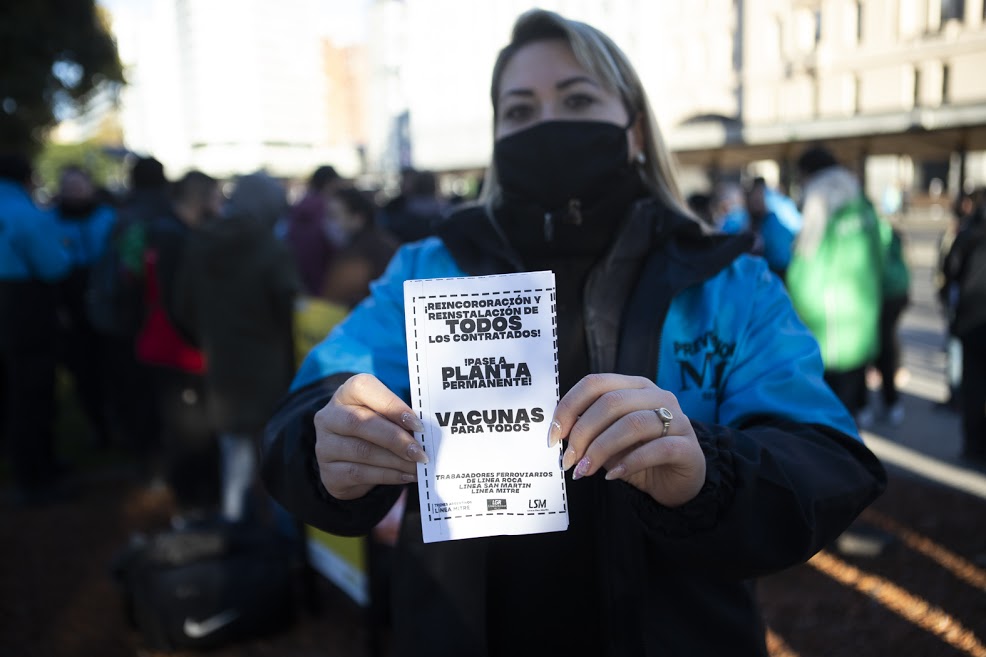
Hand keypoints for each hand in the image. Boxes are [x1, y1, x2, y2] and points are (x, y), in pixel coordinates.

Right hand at [314, 374, 427, 499]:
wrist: (348, 462)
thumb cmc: (374, 430)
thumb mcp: (384, 416)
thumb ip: (399, 418)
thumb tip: (424, 433)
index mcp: (346, 393)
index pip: (363, 388)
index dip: (391, 405)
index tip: (418, 424)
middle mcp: (329, 416)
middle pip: (359, 422)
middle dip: (395, 439)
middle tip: (420, 452)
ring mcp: (325, 445)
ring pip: (361, 451)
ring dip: (395, 460)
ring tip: (417, 466)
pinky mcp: (328, 472)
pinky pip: (359, 474)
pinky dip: (388, 475)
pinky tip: (406, 476)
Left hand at [549, 374, 705, 506]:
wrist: (676, 483)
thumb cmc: (638, 456)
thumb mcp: (609, 440)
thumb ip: (589, 430)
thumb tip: (557, 433)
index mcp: (634, 387)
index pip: (595, 383)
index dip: (569, 406)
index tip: (553, 435)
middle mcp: (658, 397)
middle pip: (612, 403)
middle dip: (583, 433)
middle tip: (569, 460)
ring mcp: (677, 420)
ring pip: (633, 424)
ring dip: (601, 449)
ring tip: (585, 470)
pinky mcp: (689, 447)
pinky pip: (657, 449)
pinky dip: (630, 462)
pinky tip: (613, 475)